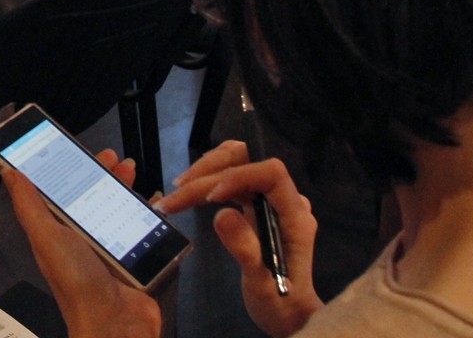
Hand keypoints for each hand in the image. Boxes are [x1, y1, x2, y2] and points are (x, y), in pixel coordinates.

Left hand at [3, 150, 161, 337]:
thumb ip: (29, 206)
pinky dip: (148, 214)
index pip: (60, 194)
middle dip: (101, 174)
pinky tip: (152, 202)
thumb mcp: (47, 237)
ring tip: (131, 171)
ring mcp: (109, 250)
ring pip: (117, 210)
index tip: (75, 150)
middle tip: (112, 158)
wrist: (115, 324)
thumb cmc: (77, 286)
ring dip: (124, 188)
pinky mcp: (133, 259)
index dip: (67, 171)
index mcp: (57, 234)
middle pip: (92, 198)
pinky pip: (141, 230)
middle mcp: (82, 242)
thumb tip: (10, 175)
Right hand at [160, 141, 322, 336]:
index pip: (271, 174)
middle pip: (248, 161)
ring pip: (236, 163)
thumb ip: (246, 250)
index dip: (239, 176)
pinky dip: (207, 179)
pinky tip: (189, 191)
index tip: (211, 198)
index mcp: (294, 215)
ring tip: (177, 190)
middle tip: (177, 193)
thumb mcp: (262, 285)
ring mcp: (270, 199)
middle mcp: (284, 200)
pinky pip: (231, 178)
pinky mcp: (256, 203)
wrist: (287, 312)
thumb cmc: (279, 302)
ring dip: (205, 171)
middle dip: (210, 172)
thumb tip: (222, 214)